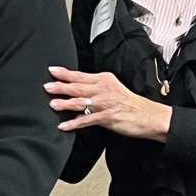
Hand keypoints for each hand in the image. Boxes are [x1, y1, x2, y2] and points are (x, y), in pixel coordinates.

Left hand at [45, 65, 171, 141]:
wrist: (149, 116)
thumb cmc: (129, 103)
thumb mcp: (112, 87)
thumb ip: (94, 86)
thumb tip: (75, 86)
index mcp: (104, 80)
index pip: (80, 75)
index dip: (65, 73)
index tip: (52, 70)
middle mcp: (103, 90)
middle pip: (78, 87)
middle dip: (60, 86)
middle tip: (47, 87)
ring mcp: (105, 104)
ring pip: (80, 102)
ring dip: (65, 103)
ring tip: (52, 105)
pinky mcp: (107, 117)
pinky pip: (87, 120)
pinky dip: (74, 123)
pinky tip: (64, 125)